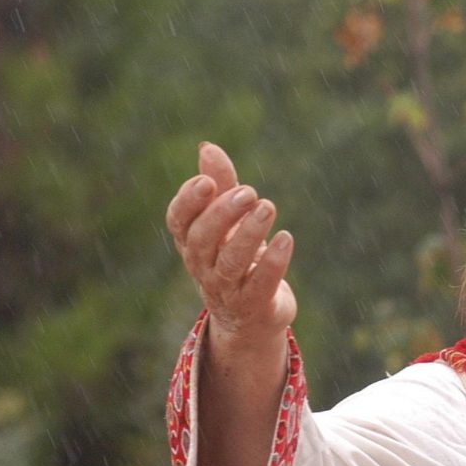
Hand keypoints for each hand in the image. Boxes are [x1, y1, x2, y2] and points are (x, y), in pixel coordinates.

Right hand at [165, 142, 295, 343]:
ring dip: (249, 233)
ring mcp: (227, 289)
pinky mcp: (255, 304)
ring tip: (267, 207)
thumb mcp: (228, 222)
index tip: (207, 182)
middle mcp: (203, 266)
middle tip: (249, 192)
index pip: (178, 221)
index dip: (188, 202)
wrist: (250, 317)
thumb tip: (207, 147)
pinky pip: (261, 283)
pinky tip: (287, 238)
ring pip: (230, 261)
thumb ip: (221, 185)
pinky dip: (273, 261)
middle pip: (202, 239)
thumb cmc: (235, 258)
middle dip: (223, 213)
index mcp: (192, 243)